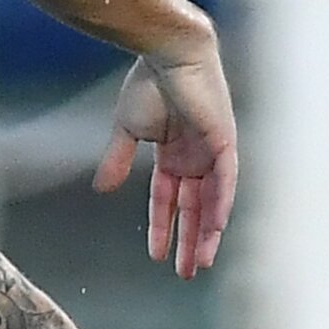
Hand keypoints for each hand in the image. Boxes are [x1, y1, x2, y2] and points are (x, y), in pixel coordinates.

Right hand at [96, 47, 236, 277]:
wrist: (166, 54)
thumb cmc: (146, 85)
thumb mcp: (127, 129)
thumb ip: (117, 160)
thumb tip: (102, 189)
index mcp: (173, 155)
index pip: (167, 200)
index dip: (161, 227)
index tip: (155, 257)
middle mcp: (195, 159)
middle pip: (194, 209)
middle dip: (189, 241)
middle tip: (185, 273)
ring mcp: (212, 153)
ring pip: (212, 203)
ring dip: (206, 234)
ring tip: (199, 263)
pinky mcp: (224, 143)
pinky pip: (226, 182)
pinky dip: (221, 205)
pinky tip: (216, 229)